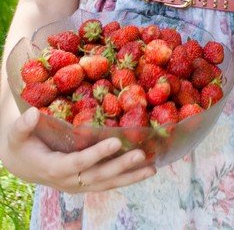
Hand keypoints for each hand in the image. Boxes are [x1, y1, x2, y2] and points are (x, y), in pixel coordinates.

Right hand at [1, 107, 155, 192]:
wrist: (22, 163)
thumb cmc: (21, 143)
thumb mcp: (17, 134)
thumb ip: (23, 125)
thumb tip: (31, 113)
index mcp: (54, 167)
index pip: (79, 163)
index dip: (97, 154)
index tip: (115, 142)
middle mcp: (69, 180)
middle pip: (98, 176)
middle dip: (121, 166)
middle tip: (142, 154)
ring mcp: (79, 184)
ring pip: (107, 183)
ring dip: (130, 176)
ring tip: (152, 168)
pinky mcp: (85, 183)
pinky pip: (107, 183)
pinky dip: (126, 178)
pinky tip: (144, 171)